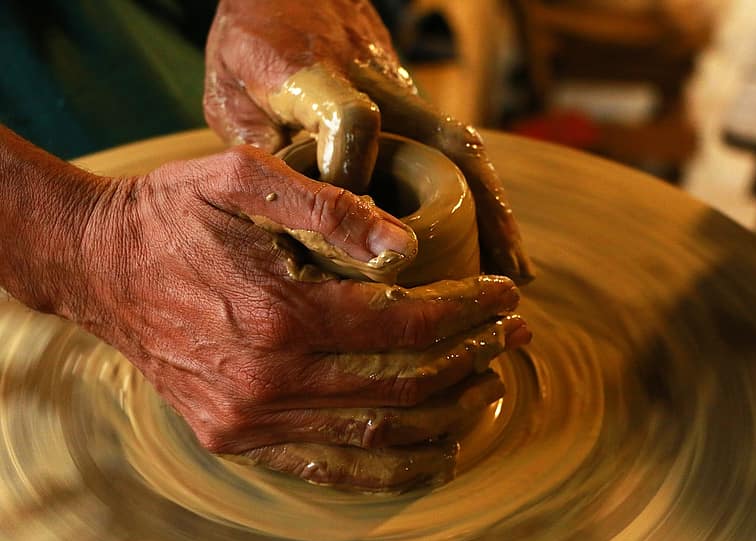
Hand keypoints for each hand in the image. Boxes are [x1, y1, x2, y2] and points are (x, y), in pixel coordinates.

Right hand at [78, 146, 528, 489]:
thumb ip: (329, 207)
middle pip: (404, 381)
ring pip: (379, 433)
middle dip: (472, 356)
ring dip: (447, 413)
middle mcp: (271, 379)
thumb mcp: (243, 177)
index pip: (407, 321)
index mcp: (281, 312)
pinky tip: (436, 452)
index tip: (505, 297)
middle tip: (514, 337)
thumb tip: (406, 247)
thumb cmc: (175, 213)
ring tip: (490, 386)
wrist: (101, 266)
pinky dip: (392, 467)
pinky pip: (332, 469)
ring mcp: (252, 419)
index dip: (468, 310)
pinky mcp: (237, 439)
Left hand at [203, 0, 534, 283]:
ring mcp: (409, 99)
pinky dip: (485, 199)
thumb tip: (293, 220)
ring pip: (465, 155)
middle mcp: (379, 89)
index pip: (351, 122)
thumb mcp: (231, 91)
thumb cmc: (256, 43)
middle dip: (473, 213)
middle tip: (494, 275)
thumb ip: (260, 154)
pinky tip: (500, 241)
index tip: (345, 214)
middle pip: (447, 145)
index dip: (349, 170)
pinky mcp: (419, 111)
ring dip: (496, 213)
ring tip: (517, 272)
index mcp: (318, 79)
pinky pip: (460, 155)